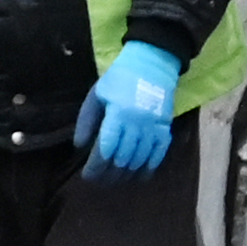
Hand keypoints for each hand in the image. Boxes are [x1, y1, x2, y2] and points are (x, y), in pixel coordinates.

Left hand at [73, 41, 181, 175]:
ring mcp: (154, 126)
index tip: (88, 175)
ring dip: (127, 173)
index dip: (96, 166)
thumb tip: (80, 147)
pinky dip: (150, 166)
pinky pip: (160, 152)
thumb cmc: (119, 78)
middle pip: (122, 158)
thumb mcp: (97, 95)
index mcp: (117, 114)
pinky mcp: (166, 126)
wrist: (152, 63)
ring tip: (116, 180)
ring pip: (140, 158)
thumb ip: (87, 121)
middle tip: (100, 182)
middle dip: (109, 174)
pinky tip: (141, 175)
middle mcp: (137, 123)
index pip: (105, 149)